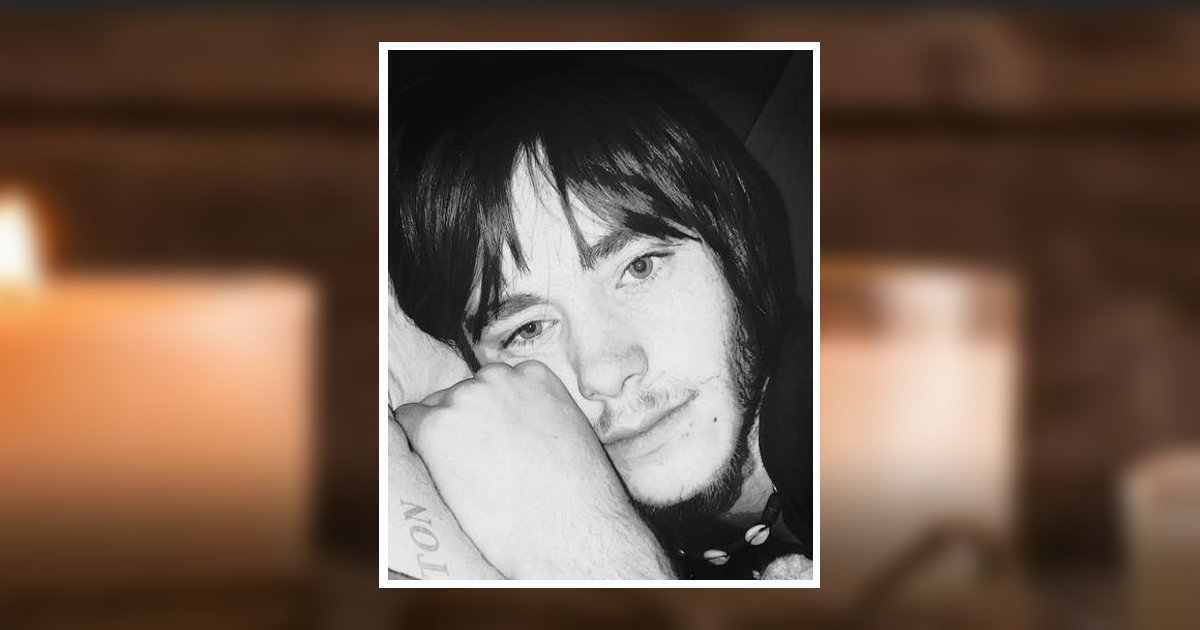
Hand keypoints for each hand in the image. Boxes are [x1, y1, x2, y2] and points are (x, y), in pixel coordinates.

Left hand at [396, 360, 672, 578]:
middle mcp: (496, 377)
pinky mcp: (436, 427)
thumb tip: (511, 425)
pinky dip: (417, 443)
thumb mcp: (569, 432)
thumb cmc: (578, 492)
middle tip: (481, 463)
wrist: (566, 528)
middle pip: (463, 393)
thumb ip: (537, 413)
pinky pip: (408, 421)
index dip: (491, 415)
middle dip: (467, 424)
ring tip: (467, 475)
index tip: (495, 439)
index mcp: (533, 375)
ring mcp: (464, 399)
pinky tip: (436, 469)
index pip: (494, 381)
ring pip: (436, 409)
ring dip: (444, 437)